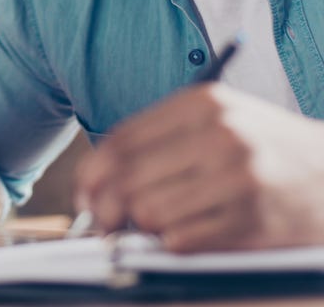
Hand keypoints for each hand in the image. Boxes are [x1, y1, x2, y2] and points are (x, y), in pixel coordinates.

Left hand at [75, 83, 323, 251]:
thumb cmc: (265, 149)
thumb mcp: (217, 122)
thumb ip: (159, 141)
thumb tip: (94, 181)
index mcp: (202, 103)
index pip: (120, 140)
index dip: (90, 174)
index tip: (84, 195)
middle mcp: (219, 134)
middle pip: (126, 178)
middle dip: (105, 208)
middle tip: (105, 223)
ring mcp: (238, 176)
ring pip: (147, 212)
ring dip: (142, 228)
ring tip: (158, 226)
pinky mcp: (252, 218)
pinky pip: (180, 241)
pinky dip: (172, 245)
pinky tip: (189, 236)